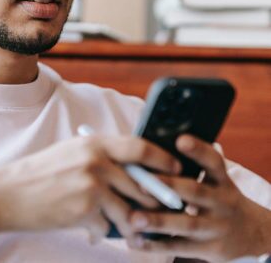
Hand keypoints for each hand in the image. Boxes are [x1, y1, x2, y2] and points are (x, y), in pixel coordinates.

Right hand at [0, 135, 180, 237]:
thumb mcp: (72, 153)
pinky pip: (108, 228)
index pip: (140, 147)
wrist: (8, 193)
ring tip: (122, 225)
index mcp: (94, 143)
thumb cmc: (40, 173)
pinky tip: (86, 227)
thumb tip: (133, 169)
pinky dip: (101, 232)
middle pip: (143, 184)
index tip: (177, 170)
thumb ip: (101, 157)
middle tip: (163, 209)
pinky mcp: (85, 211)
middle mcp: (96, 161)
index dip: (163, 159)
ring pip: (130, 211)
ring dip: (129, 223)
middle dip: (155, 201)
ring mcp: (92, 186)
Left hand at [126, 135, 270, 260]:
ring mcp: (216, 226)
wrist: (252, 233)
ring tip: (134, 219)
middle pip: (195, 191)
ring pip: (187, 223)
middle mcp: (221, 201)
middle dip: (169, 186)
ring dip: (159, 221)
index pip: (213, 161)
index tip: (181, 140)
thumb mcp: (217, 181)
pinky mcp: (209, 248)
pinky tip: (136, 240)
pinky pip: (181, 247)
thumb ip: (193, 168)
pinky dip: (157, 245)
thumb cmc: (219, 198)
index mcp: (222, 180)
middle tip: (141, 184)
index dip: (198, 150)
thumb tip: (153, 149)